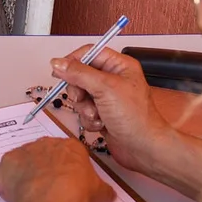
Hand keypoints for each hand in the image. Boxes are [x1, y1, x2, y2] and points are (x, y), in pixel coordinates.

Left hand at [0, 137, 112, 201]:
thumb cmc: (78, 194)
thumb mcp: (101, 193)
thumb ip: (103, 189)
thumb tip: (108, 194)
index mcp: (71, 147)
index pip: (69, 154)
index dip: (68, 171)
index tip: (68, 185)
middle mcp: (46, 144)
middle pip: (45, 155)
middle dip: (47, 171)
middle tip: (50, 191)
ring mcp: (24, 151)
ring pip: (25, 162)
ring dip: (28, 175)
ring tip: (34, 197)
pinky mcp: (7, 163)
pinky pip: (7, 172)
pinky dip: (10, 183)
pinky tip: (17, 197)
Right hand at [55, 48, 166, 172]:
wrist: (143, 148)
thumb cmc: (135, 117)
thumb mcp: (105, 88)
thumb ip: (79, 73)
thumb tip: (58, 63)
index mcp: (119, 66)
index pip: (89, 53)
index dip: (73, 61)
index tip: (60, 72)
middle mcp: (113, 79)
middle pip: (80, 75)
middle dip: (79, 90)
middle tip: (83, 98)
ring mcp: (107, 97)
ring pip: (80, 95)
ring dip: (84, 108)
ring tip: (97, 115)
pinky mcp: (102, 113)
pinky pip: (84, 111)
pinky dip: (88, 119)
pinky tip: (101, 124)